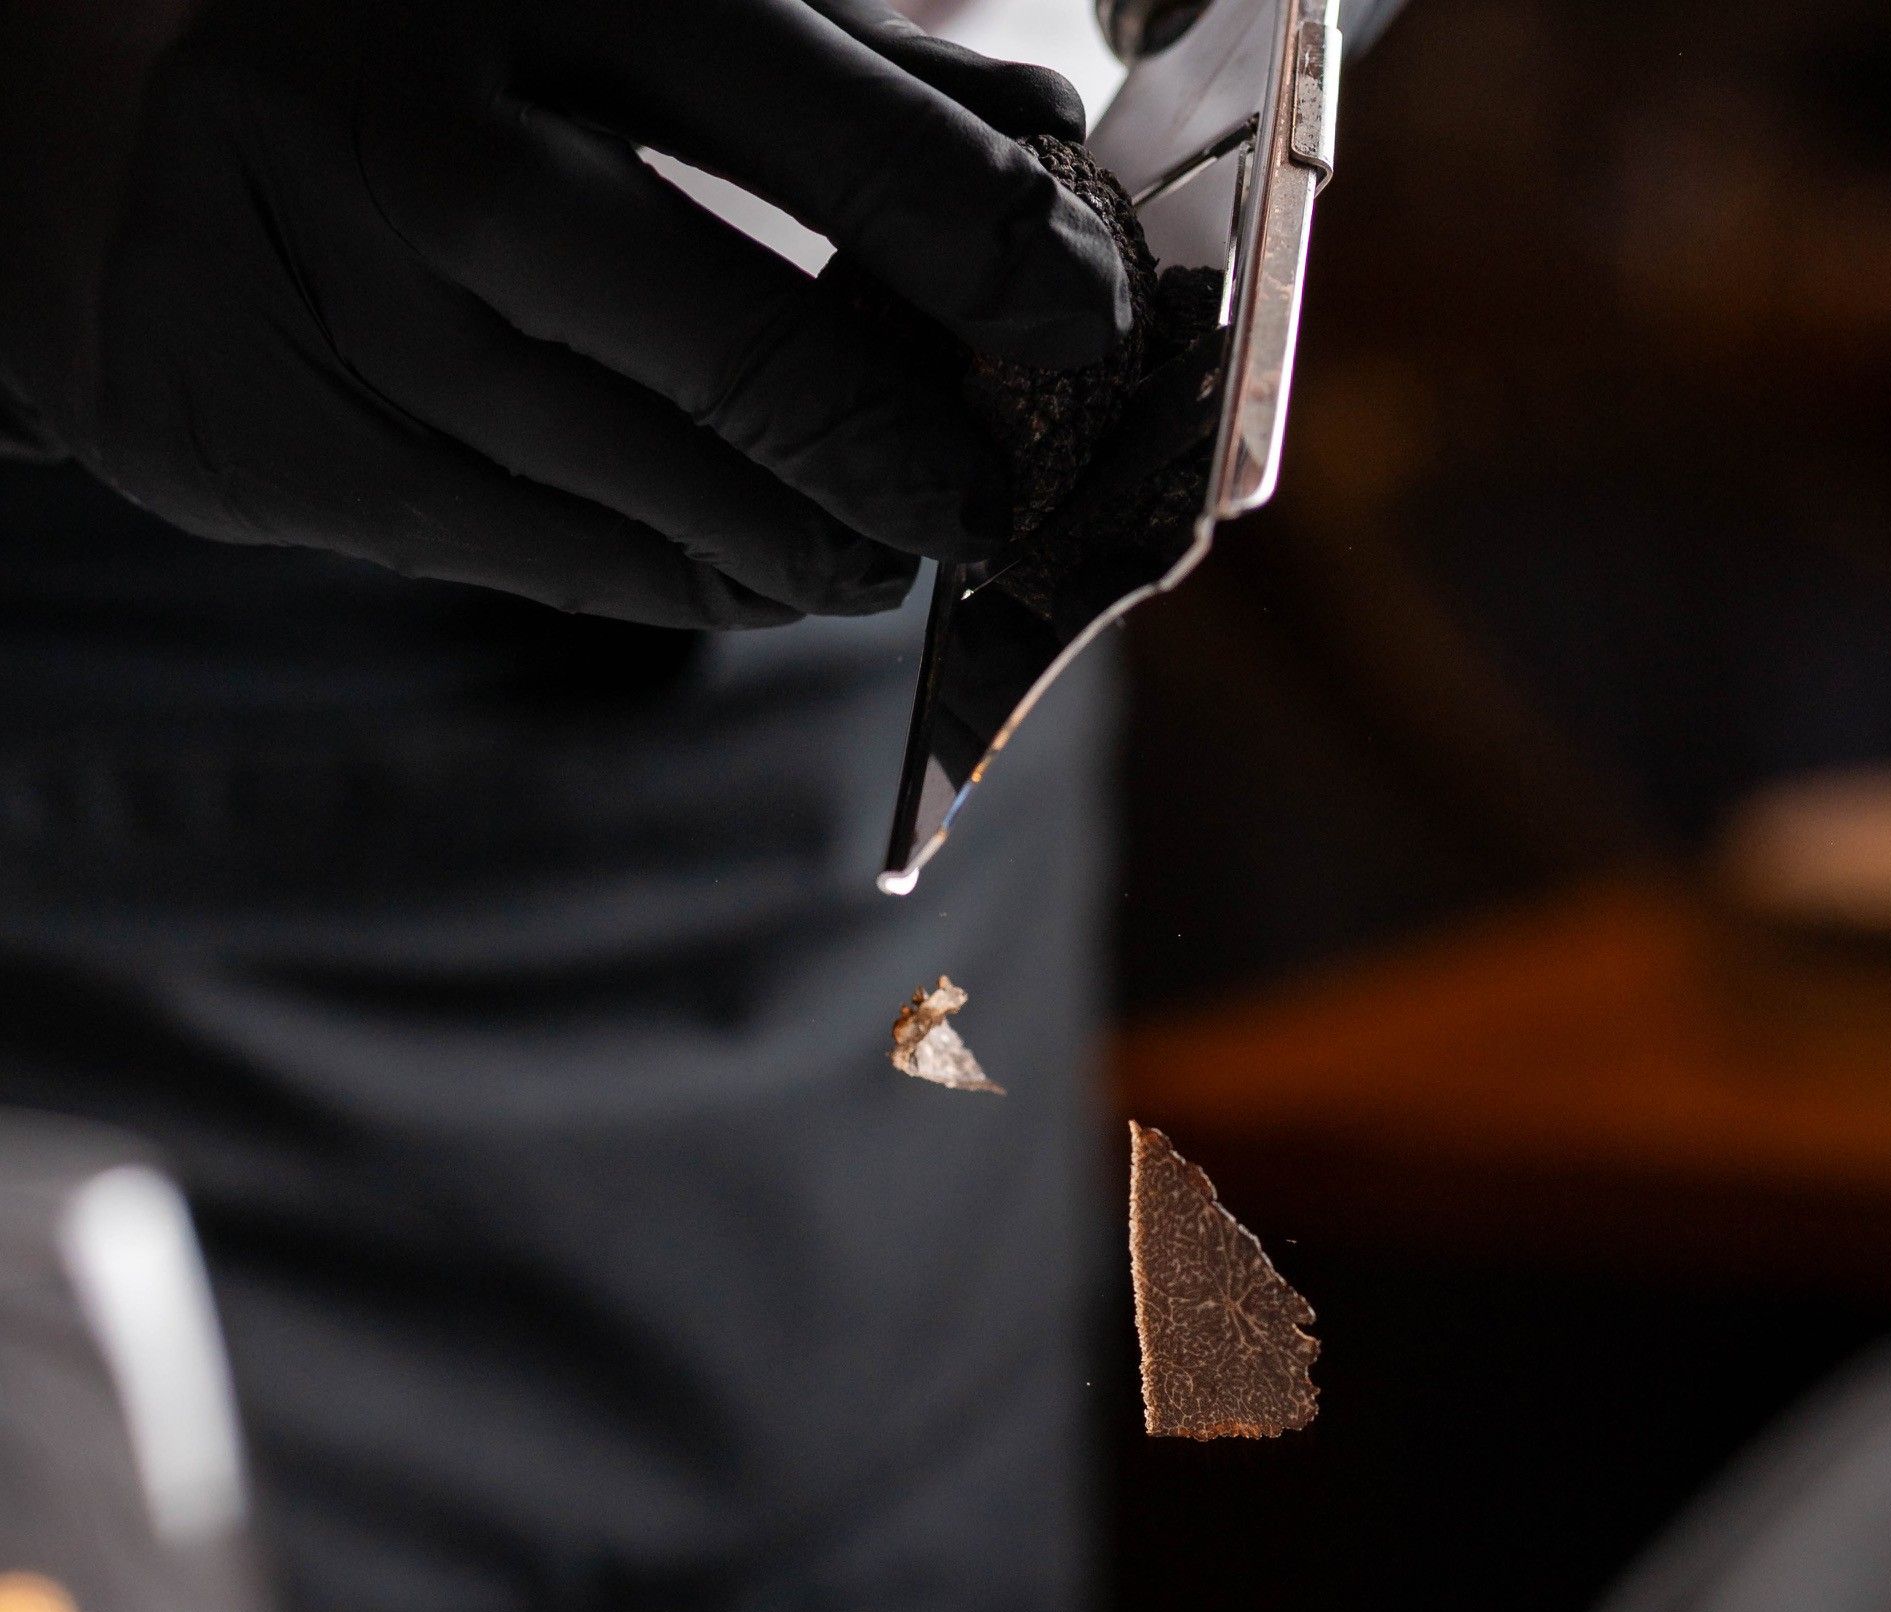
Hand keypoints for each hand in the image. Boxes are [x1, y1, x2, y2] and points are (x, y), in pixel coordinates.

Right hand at [0, 0, 1132, 626]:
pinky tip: (755, 578)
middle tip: (982, 497)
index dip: (994, 253)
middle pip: (741, 337)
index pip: (835, 135)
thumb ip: (832, 58)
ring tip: (880, 554)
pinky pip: (545, 552)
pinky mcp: (300, 446)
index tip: (1089, 323)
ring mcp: (354, 303)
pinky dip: (679, 577)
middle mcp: (437, 136)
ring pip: (650, 479)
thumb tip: (1042, 151)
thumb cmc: (409, 39)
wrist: (88, 121)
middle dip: (900, 445)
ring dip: (804, 542)